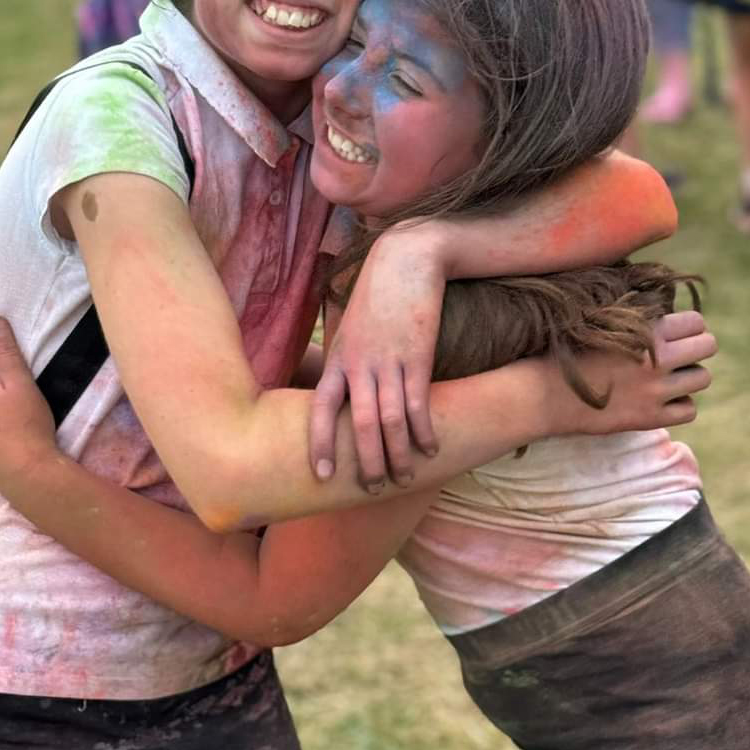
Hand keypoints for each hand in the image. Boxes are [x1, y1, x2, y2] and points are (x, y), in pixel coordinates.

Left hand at [311, 228, 443, 489]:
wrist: (406, 260)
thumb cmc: (378, 296)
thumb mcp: (352, 327)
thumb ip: (346, 360)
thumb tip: (343, 393)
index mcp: (339, 359)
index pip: (320, 409)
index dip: (319, 444)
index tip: (321, 476)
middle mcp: (360, 364)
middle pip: (358, 424)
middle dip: (365, 461)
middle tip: (373, 489)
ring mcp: (389, 361)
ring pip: (389, 420)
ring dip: (397, 454)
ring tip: (404, 477)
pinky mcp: (418, 355)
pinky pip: (418, 403)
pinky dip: (423, 430)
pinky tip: (430, 447)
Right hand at [556, 311, 715, 434]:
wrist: (545, 393)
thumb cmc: (568, 352)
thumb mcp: (601, 323)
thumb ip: (636, 319)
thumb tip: (666, 316)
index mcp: (645, 330)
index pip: (696, 321)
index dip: (689, 327)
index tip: (675, 334)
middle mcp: (656, 358)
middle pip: (708, 345)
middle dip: (696, 348)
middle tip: (678, 355)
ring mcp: (655, 390)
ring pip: (703, 377)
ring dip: (689, 377)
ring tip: (668, 378)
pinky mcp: (650, 417)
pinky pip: (690, 410)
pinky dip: (680, 405)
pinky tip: (661, 400)